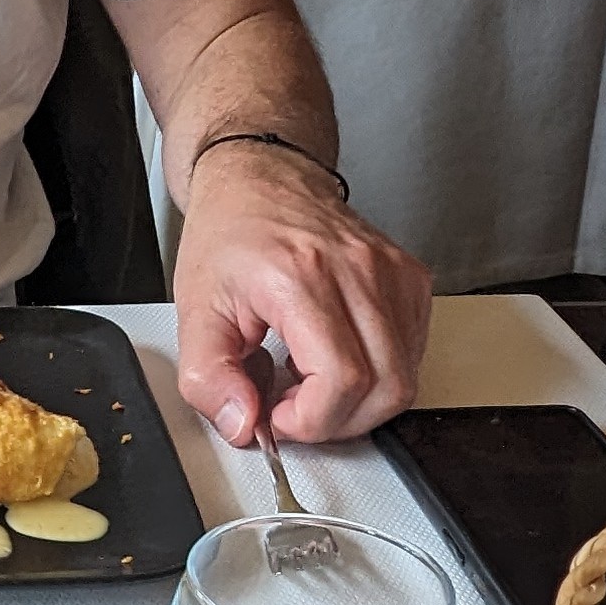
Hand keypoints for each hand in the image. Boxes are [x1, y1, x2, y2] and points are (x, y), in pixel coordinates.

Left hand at [172, 144, 430, 444]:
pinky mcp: (410, 279)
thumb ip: (209, 379)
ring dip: (358, 403)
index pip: (342, 380)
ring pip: (405, 378)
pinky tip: (337, 360)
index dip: (312, 420)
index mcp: (303, 278)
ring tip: (311, 382)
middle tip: (296, 408)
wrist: (260, 179)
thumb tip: (243, 424)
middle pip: (386, 388)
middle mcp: (359, 271)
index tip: (278, 415)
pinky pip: (411, 354)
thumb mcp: (194, 313)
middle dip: (337, 422)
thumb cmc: (230, 236)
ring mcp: (392, 273)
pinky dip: (377, 376)